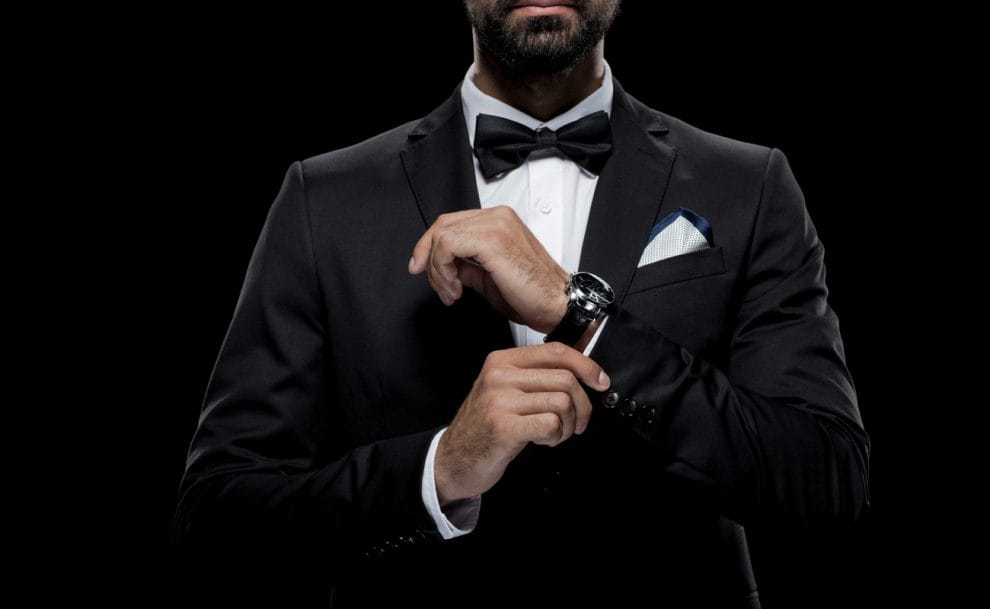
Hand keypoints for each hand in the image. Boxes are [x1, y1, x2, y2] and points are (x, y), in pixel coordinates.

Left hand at [409, 206, 569, 332]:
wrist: (557, 305)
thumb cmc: (532, 294)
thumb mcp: (487, 276)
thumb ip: (465, 264)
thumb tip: (445, 267)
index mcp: (499, 220)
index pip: (450, 222)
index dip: (428, 245)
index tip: (420, 267)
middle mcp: (497, 217)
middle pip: (442, 225)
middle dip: (427, 258)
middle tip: (437, 285)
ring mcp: (496, 225)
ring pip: (442, 236)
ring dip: (437, 270)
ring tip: (451, 292)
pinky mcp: (492, 240)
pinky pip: (448, 245)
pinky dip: (443, 270)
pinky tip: (456, 289)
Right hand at [434, 342, 610, 504]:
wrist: (453, 459)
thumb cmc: (485, 427)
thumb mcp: (505, 391)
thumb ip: (535, 377)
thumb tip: (583, 373)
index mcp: (503, 361)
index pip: (556, 351)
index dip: (586, 365)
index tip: (600, 382)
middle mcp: (500, 375)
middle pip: (565, 379)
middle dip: (582, 406)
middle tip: (578, 423)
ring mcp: (500, 401)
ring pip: (562, 402)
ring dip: (568, 425)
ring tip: (555, 434)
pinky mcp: (504, 427)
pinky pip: (551, 425)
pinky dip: (556, 437)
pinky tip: (543, 441)